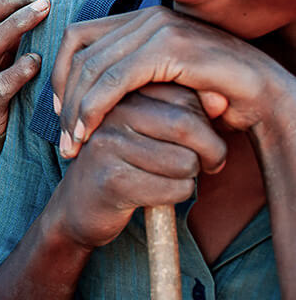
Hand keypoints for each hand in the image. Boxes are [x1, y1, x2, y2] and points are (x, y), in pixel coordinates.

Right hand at [50, 84, 224, 248]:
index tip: (200, 142)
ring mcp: (108, 145)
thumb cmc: (123, 163)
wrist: (78, 205)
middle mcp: (111, 113)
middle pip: (188, 125)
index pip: (185, 96)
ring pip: (186, 161)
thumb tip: (221, 99)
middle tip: (208, 164)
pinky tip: (155, 194)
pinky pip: (175, 188)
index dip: (206, 123)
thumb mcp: (150, 129)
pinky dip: (177, 196)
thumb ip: (184, 111)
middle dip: (211, 151)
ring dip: (190, 177)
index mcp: (121, 94)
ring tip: (168, 177)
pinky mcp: (112, 180)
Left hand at [51, 7, 295, 157]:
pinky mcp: (169, 48)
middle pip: (79, 52)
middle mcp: (147, 16)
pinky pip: (114, 78)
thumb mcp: (162, 82)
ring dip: (75, 108)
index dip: (59, 72)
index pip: (78, 37)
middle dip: (62, 96)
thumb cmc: (215, 95)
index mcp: (142, 18)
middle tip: (62, 136)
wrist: (267, 98)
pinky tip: (88, 131)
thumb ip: (129, 77)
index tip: (59, 109)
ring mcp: (159, 28)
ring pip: (92, 66)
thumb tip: (81, 91)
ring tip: (72, 142)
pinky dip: (94, 107)